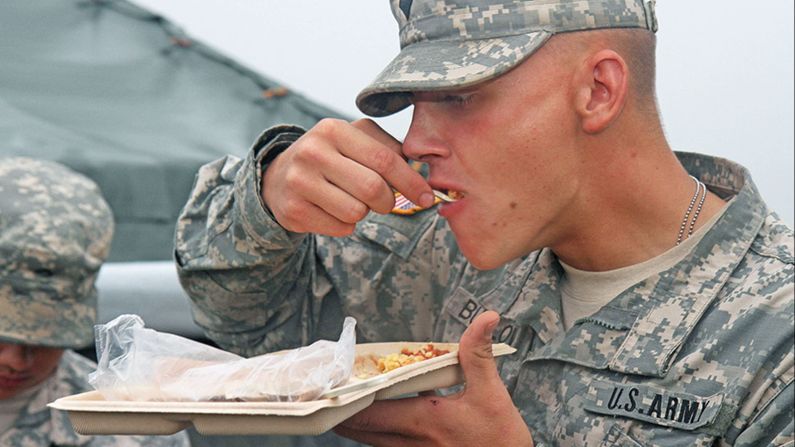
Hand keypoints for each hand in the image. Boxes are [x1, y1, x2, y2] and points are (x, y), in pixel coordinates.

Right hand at [262, 118, 433, 236]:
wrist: (279, 177)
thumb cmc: (330, 157)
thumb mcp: (355, 140)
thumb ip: (388, 148)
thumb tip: (422, 167)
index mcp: (333, 129)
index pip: (385, 159)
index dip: (412, 181)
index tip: (427, 197)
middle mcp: (313, 152)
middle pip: (373, 189)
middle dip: (388, 201)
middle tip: (383, 201)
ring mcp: (299, 182)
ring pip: (357, 212)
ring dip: (363, 212)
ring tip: (349, 199)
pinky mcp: (293, 210)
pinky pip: (341, 228)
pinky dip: (345, 224)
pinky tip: (332, 210)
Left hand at [333, 311, 533, 446]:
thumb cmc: (501, 439)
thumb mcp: (492, 393)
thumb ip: (478, 354)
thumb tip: (486, 318)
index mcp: (424, 419)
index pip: (370, 411)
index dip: (346, 400)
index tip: (332, 385)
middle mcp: (411, 441)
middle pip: (360, 429)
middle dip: (341, 412)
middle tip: (329, 393)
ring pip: (370, 440)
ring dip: (356, 423)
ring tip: (343, 404)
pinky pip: (387, 446)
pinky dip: (376, 433)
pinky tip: (378, 419)